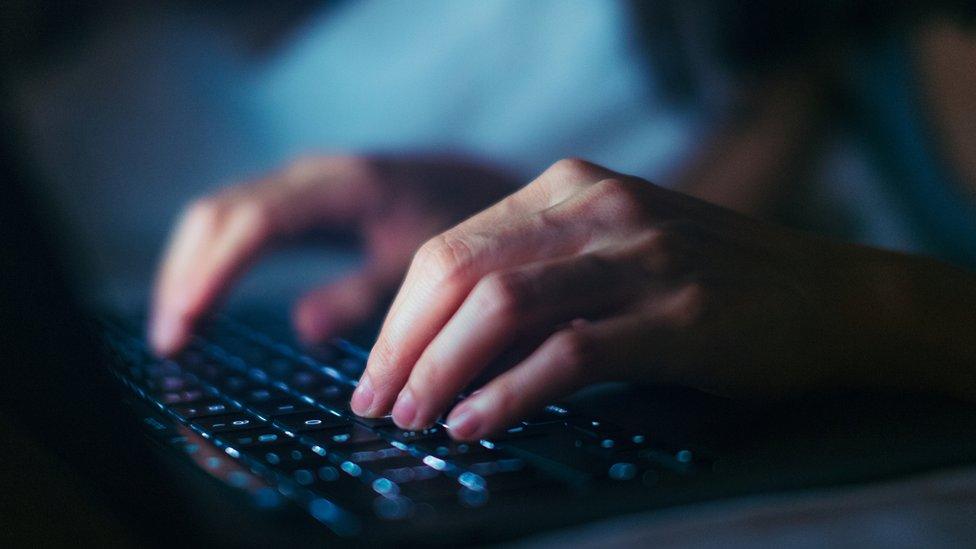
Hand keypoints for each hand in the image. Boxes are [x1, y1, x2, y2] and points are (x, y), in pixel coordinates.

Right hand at [149, 155, 516, 355]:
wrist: (473, 184)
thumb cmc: (455, 224)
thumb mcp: (420, 266)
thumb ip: (366, 296)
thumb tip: (302, 327)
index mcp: (342, 187)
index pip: (256, 222)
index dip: (215, 269)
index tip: (186, 318)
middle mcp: (308, 175)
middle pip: (219, 214)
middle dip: (185, 275)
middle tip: (169, 343)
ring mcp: (296, 182)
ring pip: (216, 215)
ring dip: (187, 269)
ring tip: (173, 333)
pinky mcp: (293, 198)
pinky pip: (232, 222)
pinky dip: (208, 260)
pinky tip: (199, 302)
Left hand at [351, 158, 954, 439]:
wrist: (832, 295)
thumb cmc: (711, 281)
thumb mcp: (613, 252)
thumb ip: (537, 278)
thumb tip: (442, 343)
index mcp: (570, 186)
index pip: (451, 246)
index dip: (399, 314)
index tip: (377, 370)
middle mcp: (598, 207)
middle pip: (460, 271)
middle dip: (403, 345)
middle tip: (377, 404)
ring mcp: (641, 255)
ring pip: (502, 304)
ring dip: (440, 368)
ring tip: (414, 420)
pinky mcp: (679, 313)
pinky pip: (569, 351)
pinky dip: (509, 392)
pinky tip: (474, 425)